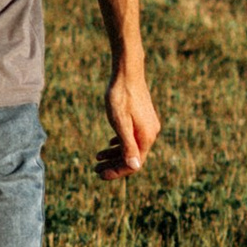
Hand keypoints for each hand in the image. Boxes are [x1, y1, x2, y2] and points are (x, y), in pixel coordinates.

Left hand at [97, 61, 160, 177]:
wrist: (127, 72)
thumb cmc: (121, 96)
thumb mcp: (120, 122)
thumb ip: (127, 145)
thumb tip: (135, 166)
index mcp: (146, 136)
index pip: (133, 164)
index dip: (117, 172)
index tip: (100, 174)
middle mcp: (150, 133)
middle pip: (132, 157)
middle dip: (114, 165)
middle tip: (96, 169)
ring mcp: (147, 126)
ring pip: (131, 147)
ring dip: (115, 155)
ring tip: (98, 158)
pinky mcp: (143, 118)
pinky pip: (132, 137)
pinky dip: (119, 143)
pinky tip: (108, 145)